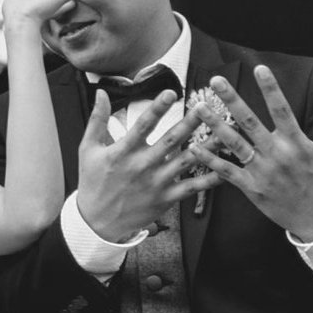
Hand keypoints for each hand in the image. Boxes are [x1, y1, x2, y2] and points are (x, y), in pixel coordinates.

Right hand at [75, 89, 215, 244]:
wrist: (98, 220)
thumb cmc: (93, 181)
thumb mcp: (88, 147)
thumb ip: (97, 119)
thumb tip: (100, 93)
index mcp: (123, 151)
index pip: (142, 124)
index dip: (157, 108)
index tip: (171, 93)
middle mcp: (142, 165)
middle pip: (171, 140)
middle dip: (190, 122)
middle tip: (206, 107)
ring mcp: (157, 182)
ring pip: (187, 161)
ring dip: (207, 146)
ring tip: (223, 132)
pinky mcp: (166, 198)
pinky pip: (192, 187)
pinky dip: (210, 178)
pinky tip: (224, 168)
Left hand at [189, 69, 312, 242]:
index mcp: (299, 144)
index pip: (282, 110)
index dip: (271, 89)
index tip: (260, 68)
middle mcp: (279, 155)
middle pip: (251, 123)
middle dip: (232, 100)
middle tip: (216, 80)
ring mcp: (264, 172)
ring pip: (235, 144)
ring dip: (215, 125)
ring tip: (198, 107)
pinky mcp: (253, 188)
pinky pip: (228, 172)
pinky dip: (210, 160)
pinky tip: (194, 147)